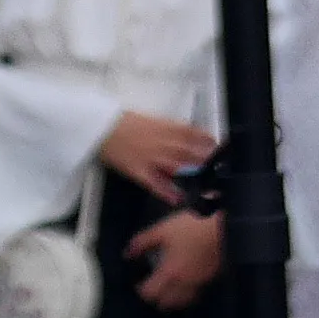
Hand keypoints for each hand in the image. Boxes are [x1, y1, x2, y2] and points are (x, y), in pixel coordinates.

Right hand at [97, 108, 215, 204]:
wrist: (100, 127)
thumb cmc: (122, 121)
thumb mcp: (148, 118)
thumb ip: (168, 127)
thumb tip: (186, 133)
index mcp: (163, 127)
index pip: (191, 132)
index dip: (207, 140)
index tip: (218, 146)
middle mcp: (161, 142)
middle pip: (189, 151)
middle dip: (205, 159)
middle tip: (219, 166)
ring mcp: (151, 158)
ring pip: (177, 166)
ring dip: (192, 173)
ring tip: (207, 182)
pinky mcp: (139, 172)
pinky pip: (156, 183)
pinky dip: (167, 192)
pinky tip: (178, 199)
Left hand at [129, 207, 223, 307]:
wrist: (222, 228)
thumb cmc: (190, 227)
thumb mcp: (162, 230)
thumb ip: (142, 242)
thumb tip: (127, 254)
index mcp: (169, 273)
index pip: (151, 294)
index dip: (141, 291)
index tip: (138, 283)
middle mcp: (183, 285)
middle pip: (166, 304)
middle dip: (156, 299)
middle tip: (151, 288)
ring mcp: (198, 285)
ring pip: (181, 304)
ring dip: (171, 300)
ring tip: (166, 289)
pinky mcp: (209, 281)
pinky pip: (194, 297)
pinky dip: (186, 297)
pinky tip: (184, 286)